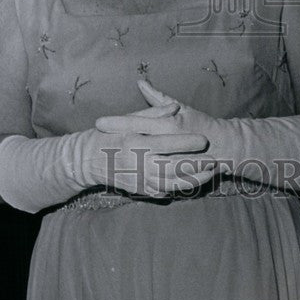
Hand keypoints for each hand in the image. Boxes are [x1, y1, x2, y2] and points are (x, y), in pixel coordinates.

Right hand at [91, 88, 213, 196]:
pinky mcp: (139, 190)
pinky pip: (162, 192)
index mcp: (137, 143)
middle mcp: (139, 163)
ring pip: (171, 184)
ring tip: (209, 174)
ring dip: (192, 180)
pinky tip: (193, 184)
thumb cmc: (109, 135)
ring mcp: (139, 180)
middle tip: (213, 160)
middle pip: (173, 167)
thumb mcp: (129, 119)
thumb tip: (175, 107)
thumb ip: (154, 113)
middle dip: (195, 165)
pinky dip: (178, 189)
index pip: (167, 144)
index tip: (203, 140)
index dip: (187, 143)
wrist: (86, 160)